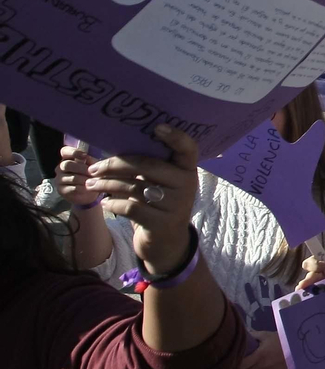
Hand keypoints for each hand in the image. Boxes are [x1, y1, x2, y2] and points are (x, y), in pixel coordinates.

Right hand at [56, 144, 104, 207]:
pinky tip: (88, 188)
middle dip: (82, 169)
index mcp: (68, 158)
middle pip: (67, 165)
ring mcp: (59, 179)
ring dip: (85, 180)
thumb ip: (90, 161)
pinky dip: (83, 188)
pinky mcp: (61, 190)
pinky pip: (73, 188)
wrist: (88, 193)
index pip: (65, 151)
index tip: (85, 156)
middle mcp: (60, 167)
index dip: (73, 152)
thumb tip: (87, 158)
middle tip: (93, 173)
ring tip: (94, 181)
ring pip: (72, 178)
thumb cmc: (90, 175)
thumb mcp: (93, 166)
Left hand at [85, 125, 198, 274]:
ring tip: (91, 184)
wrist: (168, 241)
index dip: (176, 136)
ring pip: (134, 186)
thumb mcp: (163, 184)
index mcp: (187, 170)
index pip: (188, 148)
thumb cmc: (160, 204)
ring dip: (107, 184)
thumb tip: (117, 149)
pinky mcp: (161, 222)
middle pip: (147, 166)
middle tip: (94, 168)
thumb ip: (152, 167)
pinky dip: (113, 203)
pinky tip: (105, 202)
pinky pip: (130, 207)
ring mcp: (175, 205)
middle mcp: (186, 185)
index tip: (158, 127)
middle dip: (115, 165)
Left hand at [238, 329, 288, 368]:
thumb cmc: (282, 342)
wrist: (297, 352)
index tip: (234, 359)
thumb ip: (253, 336)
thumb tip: (242, 335)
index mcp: (259, 356)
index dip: (234, 363)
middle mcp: (260, 368)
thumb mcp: (267, 336)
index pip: (240, 364)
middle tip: (235, 365)